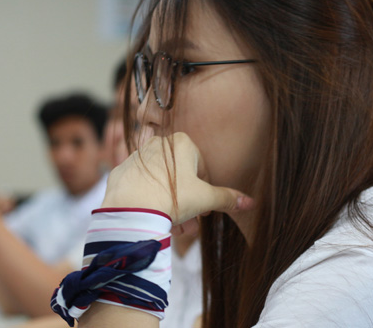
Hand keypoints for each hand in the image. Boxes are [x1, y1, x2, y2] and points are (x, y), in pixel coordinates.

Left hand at [102, 132, 253, 223]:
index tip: (203, 209)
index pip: (200, 168)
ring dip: (170, 206)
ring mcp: (137, 157)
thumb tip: (250, 202)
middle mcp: (158, 144)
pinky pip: (141, 187)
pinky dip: (148, 201)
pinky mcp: (122, 171)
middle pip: (180, 178)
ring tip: (173, 228)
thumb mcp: (205, 199)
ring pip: (161, 184)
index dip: (205, 191)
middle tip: (190, 224)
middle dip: (187, 204)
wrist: (131, 209)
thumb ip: (227, 198)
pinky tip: (151, 220)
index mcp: (181, 143)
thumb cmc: (172, 198)